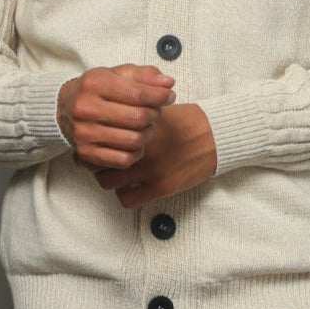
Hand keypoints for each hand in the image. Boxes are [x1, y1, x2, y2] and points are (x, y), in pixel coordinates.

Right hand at [57, 64, 175, 168]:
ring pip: (133, 140)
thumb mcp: (117, 74)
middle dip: (154, 114)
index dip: (160, 96)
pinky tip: (134, 142)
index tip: (169, 96)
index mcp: (95, 84)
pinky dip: (136, 152)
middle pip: (138, 118)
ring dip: (147, 133)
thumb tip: (168, 84)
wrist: (64, 108)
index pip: (137, 93)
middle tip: (155, 111)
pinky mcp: (86, 153)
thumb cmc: (96, 90)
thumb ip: (144, 75)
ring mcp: (85, 133)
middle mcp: (86, 109)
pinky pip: (123, 159)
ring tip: (145, 125)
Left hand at [92, 103, 216, 206]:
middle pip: (97, 161)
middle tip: (103, 161)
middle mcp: (142, 147)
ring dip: (110, 179)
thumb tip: (108, 120)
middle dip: (97, 162)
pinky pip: (127, 199)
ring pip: (107, 182)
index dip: (94, 142)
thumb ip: (133, 114)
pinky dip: (126, 194)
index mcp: (138, 126)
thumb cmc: (186, 122)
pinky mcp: (162, 187)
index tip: (94, 145)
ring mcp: (151, 169)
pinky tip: (133, 186)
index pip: (101, 137)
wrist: (215, 135)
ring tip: (118, 174)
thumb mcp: (157, 109)